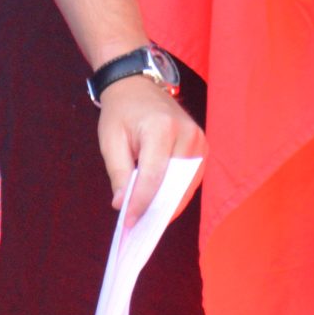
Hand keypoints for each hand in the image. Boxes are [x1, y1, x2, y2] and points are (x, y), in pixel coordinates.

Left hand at [97, 75, 204, 223]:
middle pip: (174, 184)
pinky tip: (161, 204)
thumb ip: (119, 174)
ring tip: (149, 220)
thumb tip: (123, 205)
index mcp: (161, 128)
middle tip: (138, 228)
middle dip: (156, 209)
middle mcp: (186, 133)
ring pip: (186, 185)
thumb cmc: (121, 112)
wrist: (137, 85)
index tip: (128, 223)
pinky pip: (192, 178)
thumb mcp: (111, 140)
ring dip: (169, 204)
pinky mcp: (202, 146)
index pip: (154, 177)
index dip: (141, 204)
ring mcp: (199, 139)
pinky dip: (177, 193)